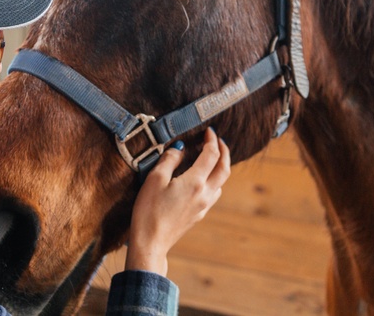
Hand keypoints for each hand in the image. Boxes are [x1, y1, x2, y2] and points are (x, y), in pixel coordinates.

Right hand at [125, 127, 230, 275]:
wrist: (151, 243)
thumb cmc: (149, 211)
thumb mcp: (154, 179)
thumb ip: (169, 160)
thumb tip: (180, 148)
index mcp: (195, 182)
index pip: (212, 155)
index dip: (212, 140)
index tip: (209, 130)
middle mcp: (205, 194)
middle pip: (224, 169)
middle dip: (224, 152)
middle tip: (218, 140)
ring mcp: (203, 206)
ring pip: (221, 183)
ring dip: (220, 167)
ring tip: (211, 157)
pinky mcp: (198, 215)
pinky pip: (213, 193)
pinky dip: (213, 180)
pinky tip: (202, 179)